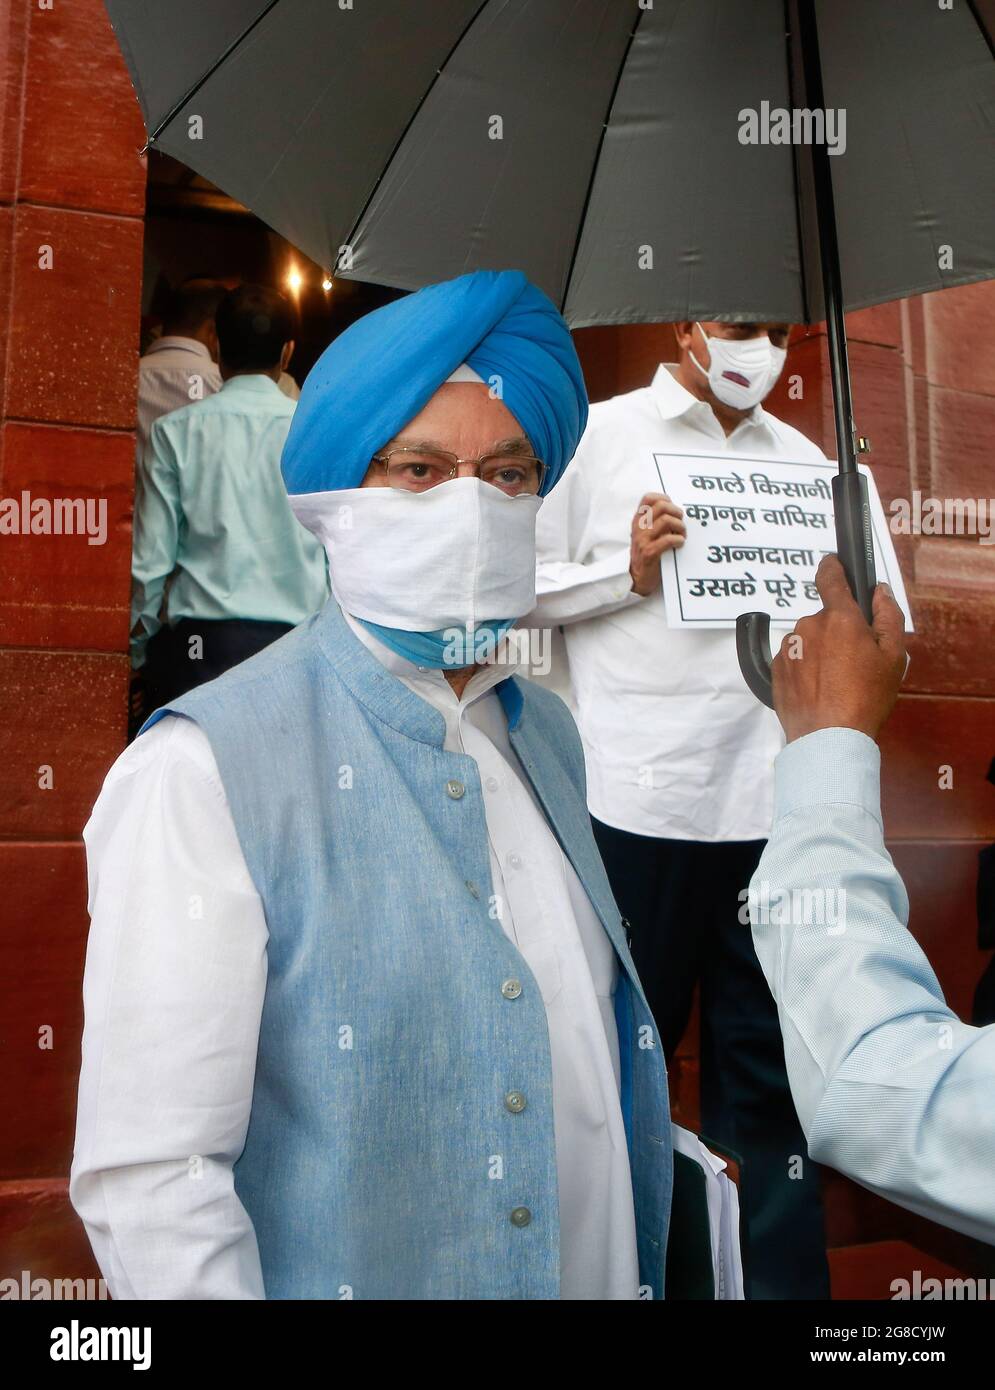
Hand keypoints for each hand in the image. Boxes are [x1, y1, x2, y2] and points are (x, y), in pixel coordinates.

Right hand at [629, 492, 685, 596]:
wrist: (637, 578)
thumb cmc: (646, 554)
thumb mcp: (646, 534)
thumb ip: (655, 522)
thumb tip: (676, 512)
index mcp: (638, 521)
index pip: (648, 498)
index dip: (664, 498)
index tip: (673, 508)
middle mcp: (639, 527)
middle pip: (661, 506)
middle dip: (676, 512)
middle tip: (681, 523)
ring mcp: (642, 540)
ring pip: (666, 520)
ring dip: (680, 527)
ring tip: (682, 535)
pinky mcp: (649, 552)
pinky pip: (668, 539)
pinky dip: (678, 540)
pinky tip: (680, 544)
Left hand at [772, 554, 907, 743]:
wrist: (828, 738)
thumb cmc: (866, 697)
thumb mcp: (893, 657)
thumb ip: (888, 617)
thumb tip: (879, 591)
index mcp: (839, 618)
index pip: (830, 578)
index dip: (833, 567)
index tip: (833, 562)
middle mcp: (808, 626)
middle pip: (826, 618)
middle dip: (839, 632)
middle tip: (855, 661)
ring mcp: (788, 647)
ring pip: (809, 640)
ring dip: (821, 652)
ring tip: (837, 682)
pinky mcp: (775, 669)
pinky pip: (794, 660)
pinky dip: (805, 669)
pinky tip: (820, 690)